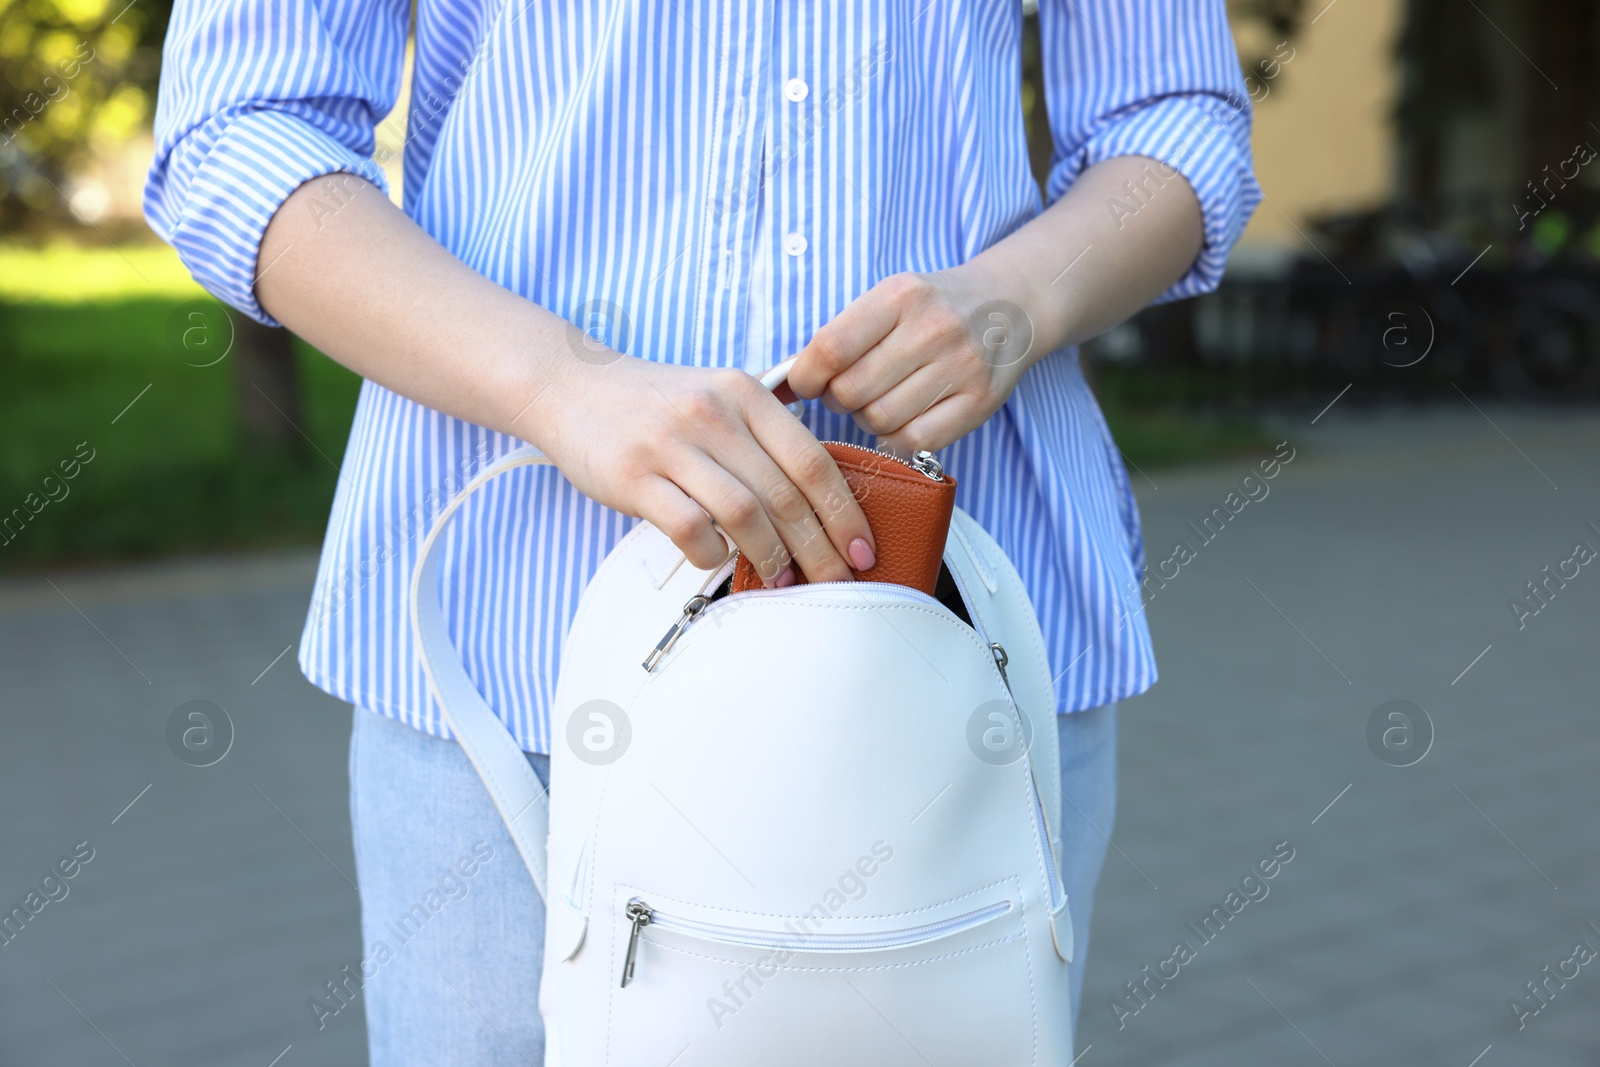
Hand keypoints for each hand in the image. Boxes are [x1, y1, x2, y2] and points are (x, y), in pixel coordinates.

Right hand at [535, 355, 875, 585]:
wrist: (570, 386)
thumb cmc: (653, 404)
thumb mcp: (718, 396)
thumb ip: (766, 436)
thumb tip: (824, 501)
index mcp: (745, 394)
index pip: (813, 462)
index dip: (846, 513)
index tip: (863, 550)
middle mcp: (712, 414)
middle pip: (786, 495)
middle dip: (820, 548)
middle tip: (835, 581)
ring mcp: (671, 444)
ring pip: (744, 513)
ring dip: (771, 556)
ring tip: (782, 577)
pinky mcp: (633, 475)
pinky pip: (689, 527)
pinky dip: (712, 552)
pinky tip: (717, 557)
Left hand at [786, 267, 1035, 456]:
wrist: (1009, 305)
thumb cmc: (931, 308)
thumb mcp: (888, 301)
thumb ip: (839, 337)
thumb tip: (777, 386)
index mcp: (900, 295)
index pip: (830, 348)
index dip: (804, 378)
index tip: (804, 384)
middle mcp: (933, 327)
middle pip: (851, 392)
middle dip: (838, 399)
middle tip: (849, 391)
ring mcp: (961, 366)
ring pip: (880, 420)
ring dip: (868, 418)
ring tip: (881, 400)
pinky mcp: (980, 401)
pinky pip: (915, 440)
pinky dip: (898, 439)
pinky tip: (904, 419)